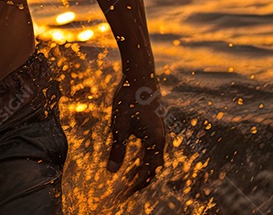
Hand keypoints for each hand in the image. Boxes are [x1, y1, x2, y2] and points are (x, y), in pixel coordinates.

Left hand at [106, 77, 166, 198]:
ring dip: (139, 172)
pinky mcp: (154, 128)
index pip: (146, 173)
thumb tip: (112, 172)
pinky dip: (140, 160)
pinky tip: (131, 162)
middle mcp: (160, 140)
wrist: (140, 76)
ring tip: (125, 182)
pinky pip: (149, 151)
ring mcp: (159, 134)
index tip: (121, 196)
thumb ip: (117, 150)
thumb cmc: (129, 100)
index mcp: (154, 142)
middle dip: (137, 183)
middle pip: (151, 169)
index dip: (134, 187)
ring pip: (151, 160)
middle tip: (122, 193)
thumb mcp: (119, 126)